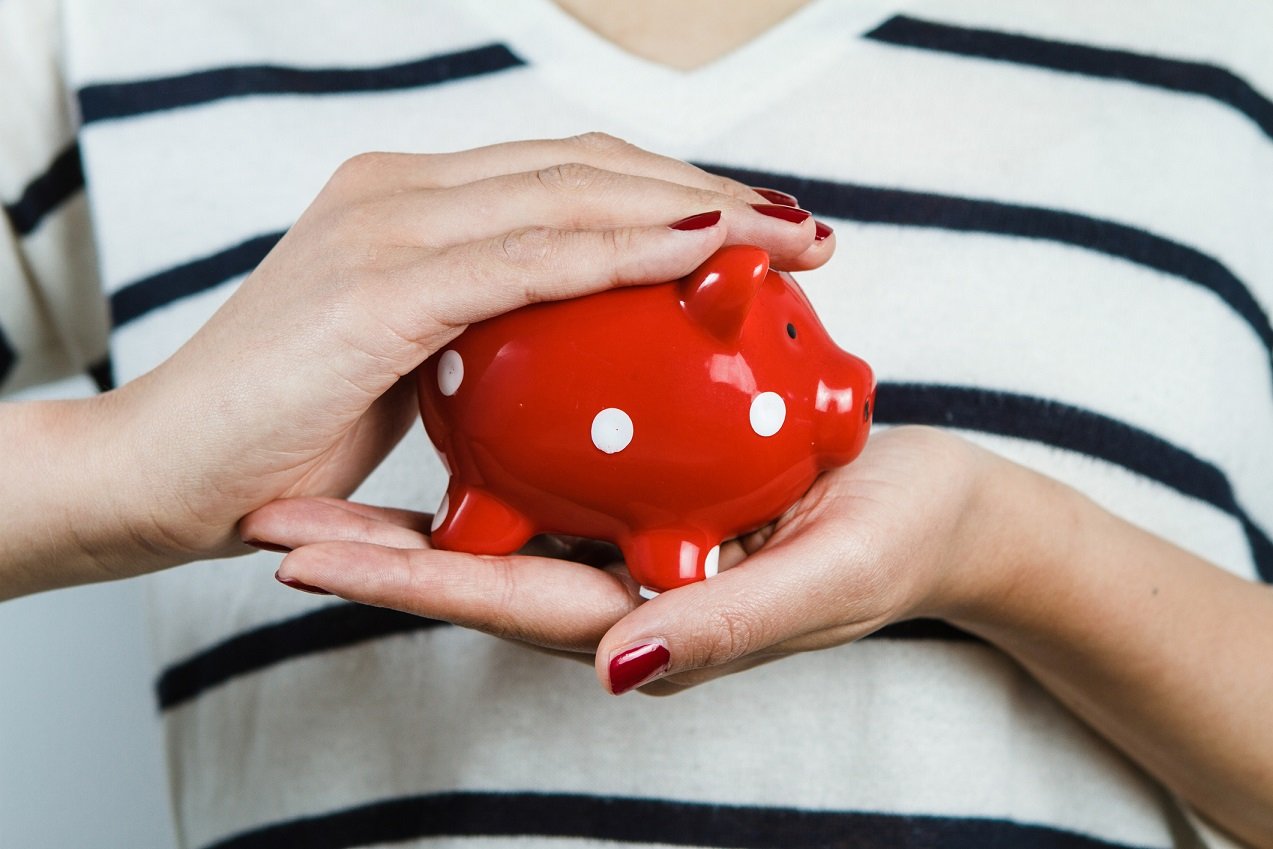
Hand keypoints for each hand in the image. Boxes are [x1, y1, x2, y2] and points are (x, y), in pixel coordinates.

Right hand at [14, 133, 834, 593]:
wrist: (163, 470)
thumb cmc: (282, 431)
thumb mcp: (401, 363)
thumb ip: (471, 335)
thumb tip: (549, 358)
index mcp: (410, 198)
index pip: (568, 173)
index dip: (671, 188)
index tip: (756, 225)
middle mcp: (402, 185)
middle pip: (592, 163)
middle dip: (710, 187)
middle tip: (803, 225)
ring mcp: (392, 222)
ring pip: (578, 193)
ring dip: (698, 209)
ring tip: (790, 237)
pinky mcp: (384, 283)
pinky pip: (535, 257)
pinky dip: (628, 251)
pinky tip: (704, 255)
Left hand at [239, 425, 995, 692]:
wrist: (937, 510)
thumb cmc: (893, 548)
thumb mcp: (825, 583)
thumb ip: (727, 627)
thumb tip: (618, 669)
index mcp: (644, 615)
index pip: (502, 597)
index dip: (402, 580)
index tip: (304, 556)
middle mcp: (618, 577)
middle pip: (475, 564)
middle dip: (371, 546)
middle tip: (270, 514)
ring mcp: (629, 532)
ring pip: (502, 511)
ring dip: (409, 496)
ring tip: (317, 470)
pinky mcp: (649, 485)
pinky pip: (557, 461)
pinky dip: (496, 434)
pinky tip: (446, 392)